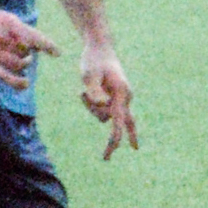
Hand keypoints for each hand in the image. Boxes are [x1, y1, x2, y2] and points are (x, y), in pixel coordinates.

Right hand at [0, 3, 58, 90]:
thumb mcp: (5, 18)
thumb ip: (22, 31)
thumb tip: (39, 47)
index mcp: (9, 22)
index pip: (32, 36)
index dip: (46, 45)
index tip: (58, 53)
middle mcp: (0, 36)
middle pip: (26, 52)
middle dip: (29, 55)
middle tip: (26, 55)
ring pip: (18, 64)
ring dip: (23, 65)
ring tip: (21, 62)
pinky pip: (4, 76)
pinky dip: (17, 82)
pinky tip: (24, 84)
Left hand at [81, 40, 138, 156]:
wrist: (100, 48)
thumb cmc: (94, 60)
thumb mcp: (88, 74)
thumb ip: (94, 91)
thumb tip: (101, 106)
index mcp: (122, 92)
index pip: (119, 119)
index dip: (117, 136)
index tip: (118, 148)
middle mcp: (125, 97)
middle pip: (122, 124)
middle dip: (115, 140)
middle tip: (105, 159)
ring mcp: (120, 98)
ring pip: (104, 115)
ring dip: (91, 109)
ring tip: (82, 91)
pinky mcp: (114, 98)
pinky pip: (101, 109)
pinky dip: (91, 104)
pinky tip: (84, 91)